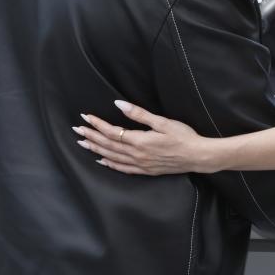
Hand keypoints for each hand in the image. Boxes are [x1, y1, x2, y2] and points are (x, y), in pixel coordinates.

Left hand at [74, 101, 214, 175]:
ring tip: (83, 143)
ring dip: (96, 149)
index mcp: (139, 141)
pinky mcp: (145, 170)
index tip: (85, 117)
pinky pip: (122, 168)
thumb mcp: (163, 121)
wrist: (197, 156)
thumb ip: (139, 114)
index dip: (97, 124)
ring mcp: (140, 164)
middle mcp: (136, 155)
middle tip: (77, 129)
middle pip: (108, 145)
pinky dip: (110, 164)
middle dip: (91, 136)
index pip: (111, 132)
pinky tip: (102, 160)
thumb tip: (118, 104)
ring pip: (112, 157)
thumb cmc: (183, 136)